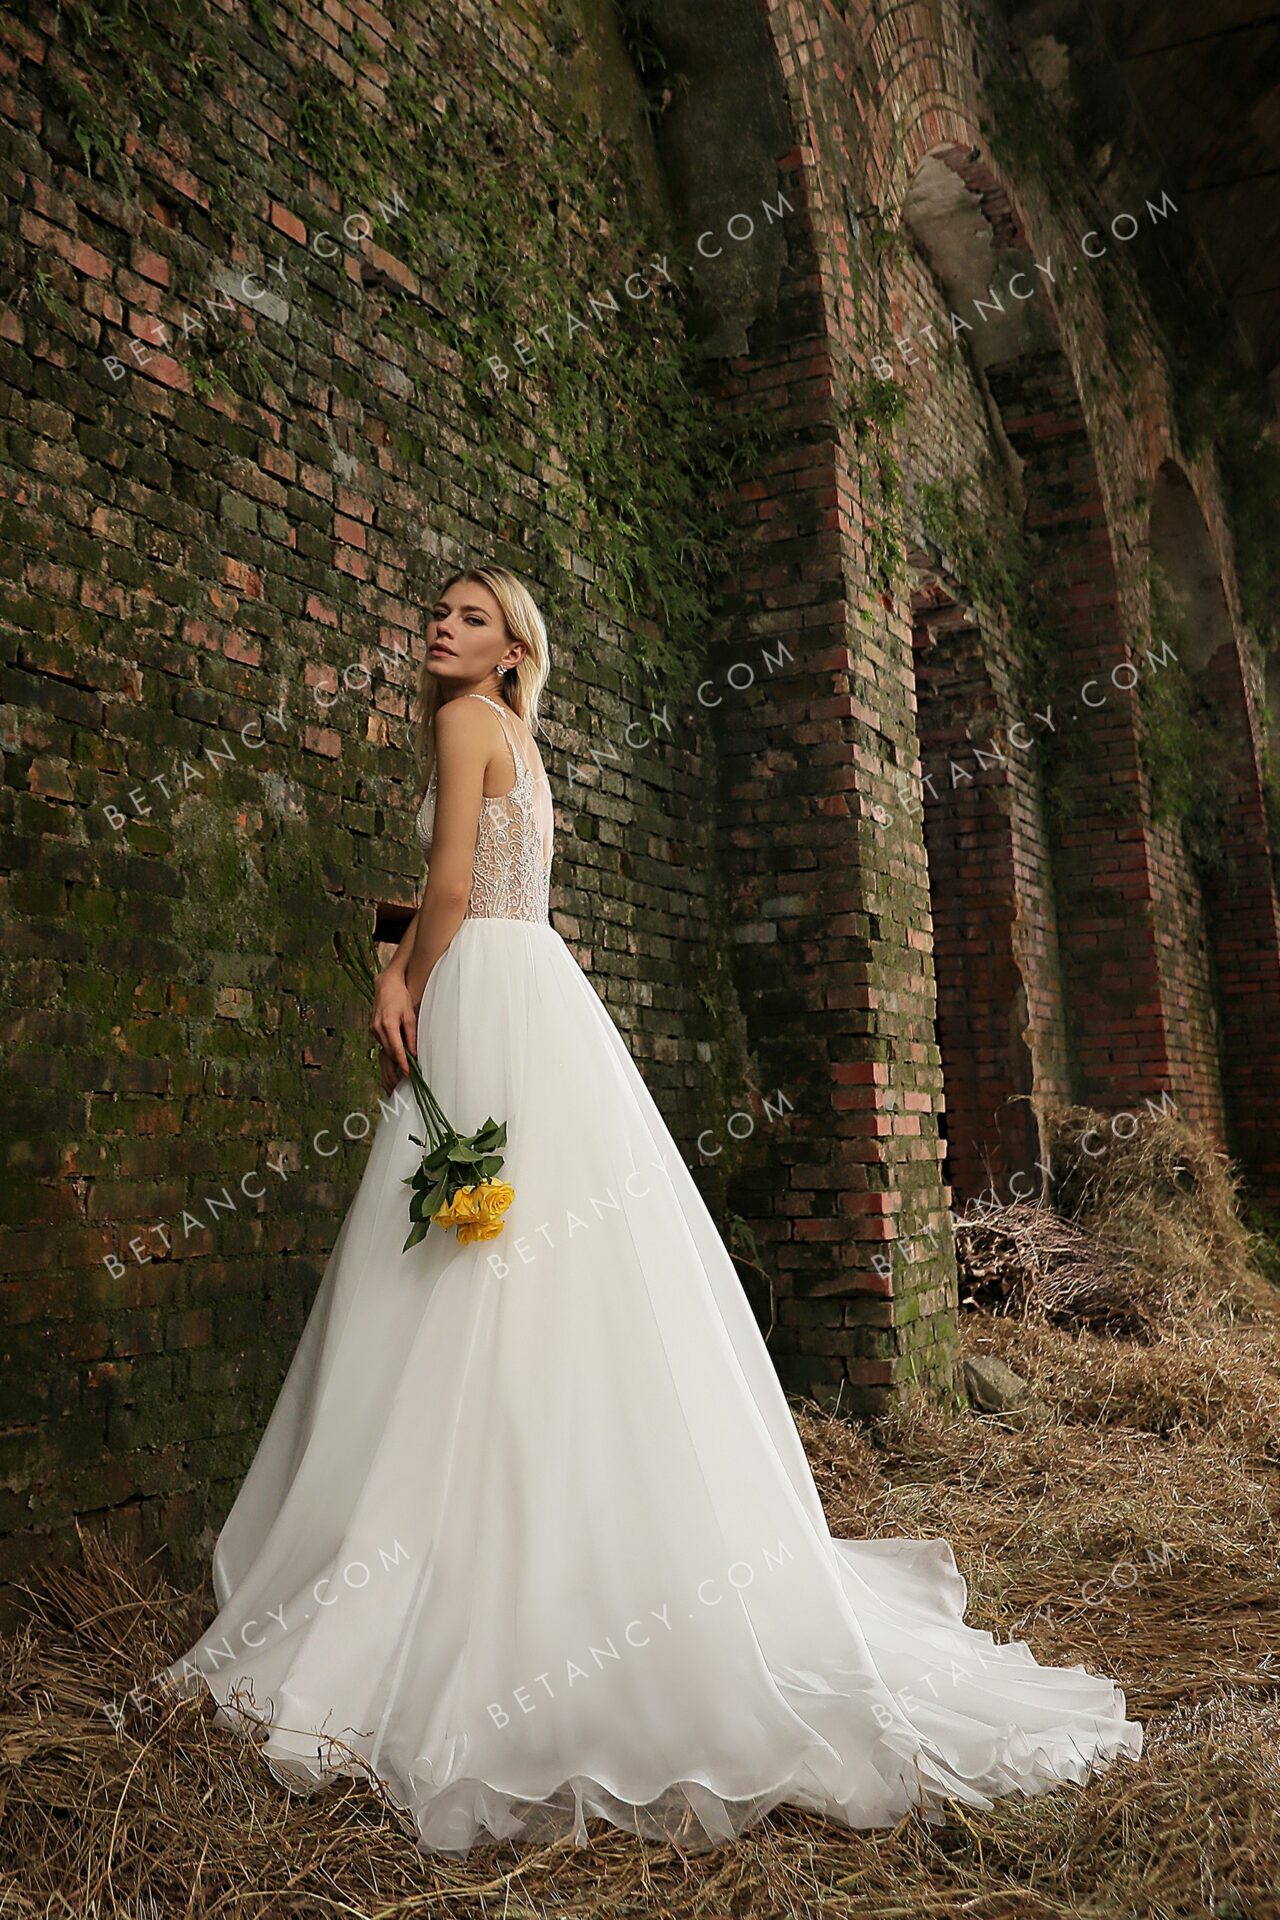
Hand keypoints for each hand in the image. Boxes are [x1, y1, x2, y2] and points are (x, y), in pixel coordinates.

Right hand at [370, 967, 417, 1086]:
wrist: (386, 985)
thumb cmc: (400, 998)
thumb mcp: (410, 1017)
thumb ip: (412, 1036)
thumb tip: (414, 1053)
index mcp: (388, 1024)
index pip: (396, 1050)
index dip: (402, 1063)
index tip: (407, 1073)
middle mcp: (378, 1028)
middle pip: (390, 1051)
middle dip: (399, 1061)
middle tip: (409, 1070)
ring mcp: (373, 1028)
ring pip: (385, 1047)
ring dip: (394, 1053)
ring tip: (405, 1059)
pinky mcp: (372, 1027)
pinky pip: (382, 1041)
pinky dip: (390, 1045)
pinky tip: (397, 1045)